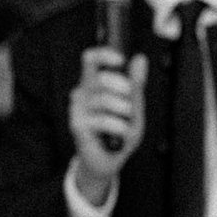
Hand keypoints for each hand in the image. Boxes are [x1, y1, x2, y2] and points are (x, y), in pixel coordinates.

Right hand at [68, 47, 148, 203]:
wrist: (108, 161)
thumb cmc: (120, 132)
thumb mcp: (134, 107)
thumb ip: (136, 84)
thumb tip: (140, 58)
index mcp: (94, 83)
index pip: (91, 59)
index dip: (104, 54)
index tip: (120, 60)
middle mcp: (82, 92)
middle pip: (102, 78)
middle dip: (124, 91)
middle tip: (131, 106)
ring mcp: (77, 109)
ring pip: (106, 100)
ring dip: (125, 114)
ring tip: (126, 124)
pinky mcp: (77, 124)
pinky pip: (104, 120)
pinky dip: (119, 128)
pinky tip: (119, 134)